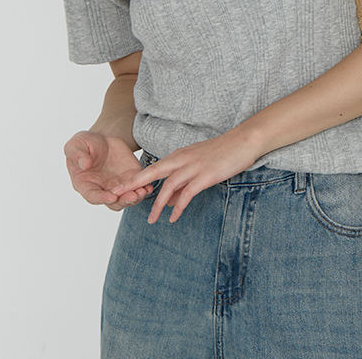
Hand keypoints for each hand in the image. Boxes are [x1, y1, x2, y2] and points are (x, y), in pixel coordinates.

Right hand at [64, 131, 153, 210]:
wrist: (103, 140)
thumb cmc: (84, 144)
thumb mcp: (75, 146)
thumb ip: (77, 155)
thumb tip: (84, 165)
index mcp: (85, 184)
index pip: (93, 196)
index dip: (102, 198)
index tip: (111, 197)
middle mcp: (102, 189)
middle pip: (113, 202)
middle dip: (123, 201)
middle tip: (133, 196)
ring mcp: (117, 185)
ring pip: (126, 198)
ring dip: (135, 197)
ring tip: (143, 191)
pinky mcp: (130, 178)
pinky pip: (137, 187)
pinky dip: (144, 189)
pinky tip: (150, 186)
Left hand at [111, 131, 259, 223]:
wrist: (243, 141)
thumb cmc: (222, 153)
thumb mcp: (198, 165)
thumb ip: (183, 183)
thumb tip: (168, 202)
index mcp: (179, 155)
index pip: (153, 167)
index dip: (136, 178)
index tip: (120, 187)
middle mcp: (183, 159)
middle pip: (153, 172)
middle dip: (134, 185)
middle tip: (118, 196)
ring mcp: (194, 167)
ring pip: (169, 186)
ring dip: (158, 205)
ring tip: (151, 220)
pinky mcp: (205, 175)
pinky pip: (188, 193)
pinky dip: (179, 206)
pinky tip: (173, 217)